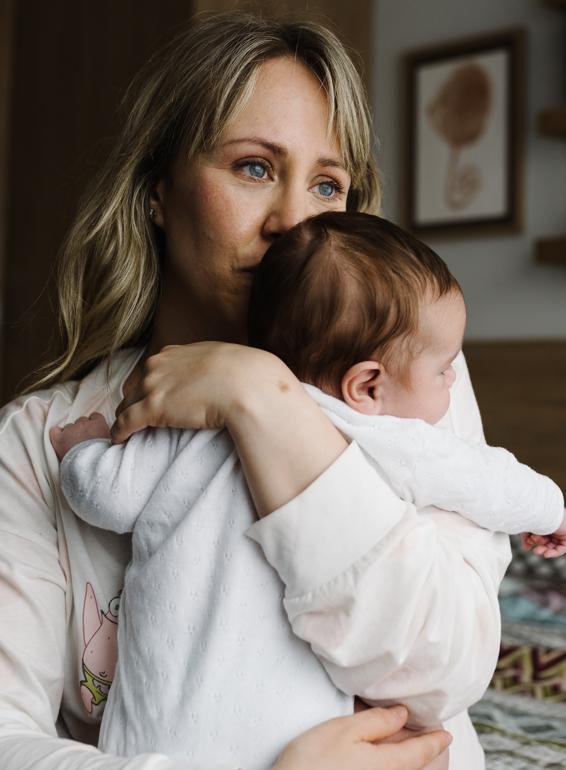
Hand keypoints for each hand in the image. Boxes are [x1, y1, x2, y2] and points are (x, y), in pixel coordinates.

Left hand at [49, 413, 110, 461]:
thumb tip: (113, 438)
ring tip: (75, 447)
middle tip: (85, 442)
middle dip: (83, 430)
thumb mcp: (115, 445)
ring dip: (71, 434)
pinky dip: (57, 435)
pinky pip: (55, 431)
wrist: (92, 468)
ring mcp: (70, 430)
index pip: (95, 416)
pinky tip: (61, 441)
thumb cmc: (105, 459)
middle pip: (81, 421)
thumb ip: (112, 437)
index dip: (94, 425)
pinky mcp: (59, 439)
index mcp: (99, 424)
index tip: (95, 433)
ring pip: (69, 427)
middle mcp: (84, 423)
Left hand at [111, 343, 287, 442]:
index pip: (151, 371)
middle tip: (139, 417)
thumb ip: (210, 364)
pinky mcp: (153, 408)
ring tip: (126, 430)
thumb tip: (220, 374)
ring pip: (127, 404)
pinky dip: (120, 431)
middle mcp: (157, 366)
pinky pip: (126, 421)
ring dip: (126, 416)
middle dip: (136, 401)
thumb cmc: (243, 373)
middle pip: (135, 387)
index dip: (151, 386)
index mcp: (172, 353)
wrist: (246, 384)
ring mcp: (153, 386)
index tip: (154, 398)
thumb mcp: (222, 358)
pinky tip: (119, 439)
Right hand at [272, 705, 451, 769]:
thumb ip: (377, 721)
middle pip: (411, 766)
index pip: (421, 753)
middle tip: (423, 732)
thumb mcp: (345, 731)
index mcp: (387, 766)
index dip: (435, 741)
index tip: (446, 734)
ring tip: (399, 739)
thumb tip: (402, 714)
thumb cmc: (312, 762)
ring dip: (403, 757)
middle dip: (420, 750)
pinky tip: (374, 752)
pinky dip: (387, 762)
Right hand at [522, 509, 565, 557]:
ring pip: (551, 545)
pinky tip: (546, 554)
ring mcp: (559, 532)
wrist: (543, 513)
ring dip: (543, 549)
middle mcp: (551, 526)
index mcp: (542, 521)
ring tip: (537, 551)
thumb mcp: (526, 527)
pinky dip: (553, 553)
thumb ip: (525, 537)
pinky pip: (561, 549)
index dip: (531, 542)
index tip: (526, 546)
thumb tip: (526, 548)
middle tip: (533, 548)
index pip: (537, 534)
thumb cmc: (533, 516)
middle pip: (545, 541)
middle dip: (538, 546)